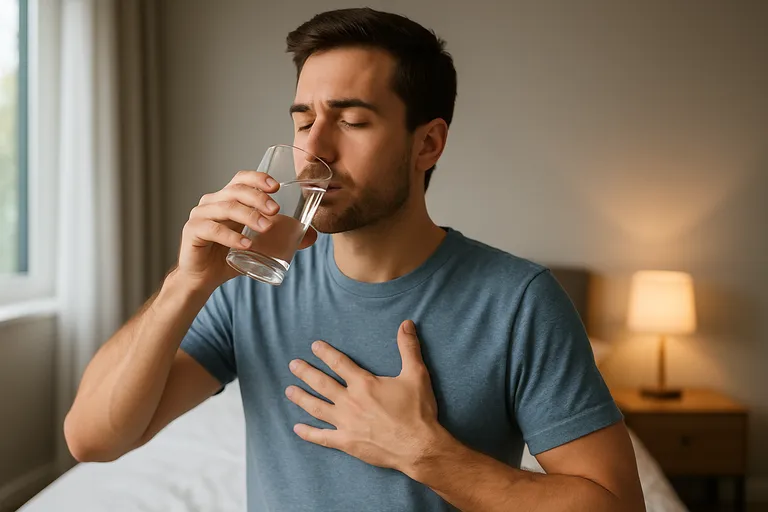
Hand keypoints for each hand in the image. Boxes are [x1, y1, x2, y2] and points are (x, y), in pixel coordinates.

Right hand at [177, 171, 317, 289]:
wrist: (203, 278)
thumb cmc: (230, 256)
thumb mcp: (259, 245)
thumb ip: (283, 238)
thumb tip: (313, 236)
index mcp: (227, 199)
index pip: (241, 179)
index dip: (257, 178)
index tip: (276, 186)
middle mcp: (212, 202)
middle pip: (235, 190)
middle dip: (258, 198)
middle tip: (276, 211)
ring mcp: (200, 215)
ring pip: (226, 208)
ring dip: (249, 216)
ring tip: (266, 227)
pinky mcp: (192, 231)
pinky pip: (212, 229)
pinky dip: (231, 236)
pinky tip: (246, 244)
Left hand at [285, 320, 441, 473]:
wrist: (418, 446)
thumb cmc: (417, 411)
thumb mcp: (416, 374)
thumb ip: (408, 348)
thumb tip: (406, 323)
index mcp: (364, 383)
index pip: (339, 363)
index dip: (325, 353)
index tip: (314, 346)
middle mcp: (350, 401)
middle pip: (322, 383)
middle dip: (305, 372)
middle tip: (293, 365)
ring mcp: (346, 423)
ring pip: (317, 407)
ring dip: (301, 398)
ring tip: (289, 391)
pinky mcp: (347, 442)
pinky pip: (322, 437)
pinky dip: (308, 433)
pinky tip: (296, 428)